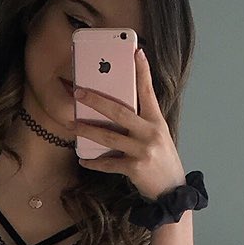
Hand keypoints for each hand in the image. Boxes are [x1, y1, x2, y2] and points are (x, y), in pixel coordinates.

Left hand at [73, 46, 184, 201]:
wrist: (172, 191)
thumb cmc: (163, 161)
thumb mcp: (159, 137)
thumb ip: (143, 123)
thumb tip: (117, 111)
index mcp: (157, 122)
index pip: (149, 92)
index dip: (143, 71)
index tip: (136, 52)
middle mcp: (150, 133)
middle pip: (119, 111)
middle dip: (96, 100)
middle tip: (78, 92)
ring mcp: (142, 150)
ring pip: (108, 136)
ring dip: (87, 130)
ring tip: (71, 125)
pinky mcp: (135, 168)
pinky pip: (108, 162)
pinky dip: (94, 161)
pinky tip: (83, 159)